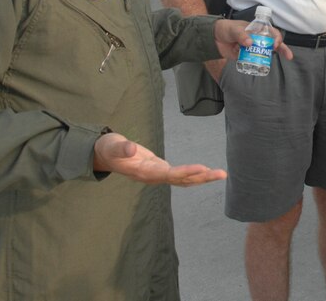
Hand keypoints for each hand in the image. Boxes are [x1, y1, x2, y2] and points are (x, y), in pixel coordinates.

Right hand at [93, 132, 225, 186]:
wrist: (104, 155)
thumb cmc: (108, 149)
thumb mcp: (112, 145)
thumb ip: (121, 147)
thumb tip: (132, 148)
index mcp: (143, 172)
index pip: (168, 174)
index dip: (185, 172)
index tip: (202, 169)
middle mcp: (152, 176)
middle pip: (181, 179)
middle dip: (201, 177)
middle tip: (222, 174)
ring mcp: (156, 174)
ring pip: (183, 179)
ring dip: (202, 177)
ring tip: (221, 174)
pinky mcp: (159, 170)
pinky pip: (180, 175)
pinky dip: (194, 174)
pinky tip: (206, 173)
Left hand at [213, 18, 292, 61]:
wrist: (212, 38)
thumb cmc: (225, 29)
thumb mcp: (233, 29)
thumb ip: (241, 35)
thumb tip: (250, 43)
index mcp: (256, 29)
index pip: (271, 32)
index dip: (277, 37)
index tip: (276, 43)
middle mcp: (257, 38)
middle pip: (273, 43)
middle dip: (282, 49)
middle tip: (288, 56)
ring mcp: (252, 48)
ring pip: (265, 53)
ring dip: (269, 58)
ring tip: (273, 64)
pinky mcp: (245, 56)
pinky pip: (254, 60)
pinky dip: (256, 63)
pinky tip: (256, 66)